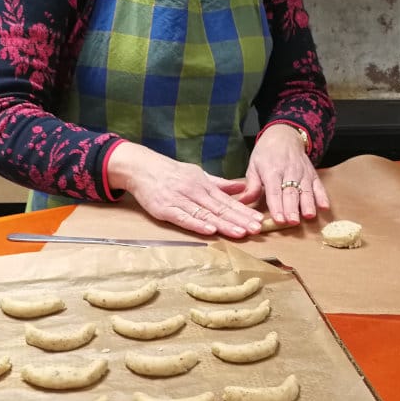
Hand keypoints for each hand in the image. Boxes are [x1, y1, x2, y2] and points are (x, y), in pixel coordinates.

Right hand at [106, 142, 263, 237]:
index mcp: (203, 185)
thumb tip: (242, 186)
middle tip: (256, 229)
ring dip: (224, 224)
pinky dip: (197, 225)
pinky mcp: (165, 209)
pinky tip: (211, 231)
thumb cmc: (171, 173)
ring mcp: (179, 201)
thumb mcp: (197, 174)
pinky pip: (183, 218)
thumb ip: (220, 183)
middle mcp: (194, 192)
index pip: (227, 200)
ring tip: (240, 233)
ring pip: (205, 215)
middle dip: (239, 219)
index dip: (243, 211)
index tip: (258, 219)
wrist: (141, 168)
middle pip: (220, 208)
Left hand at [240, 124, 329, 223]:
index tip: (278, 219)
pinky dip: (322, 196)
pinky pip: (318, 185)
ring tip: (309, 216)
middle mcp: (289, 172)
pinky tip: (324, 207)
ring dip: (308, 204)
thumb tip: (242, 202)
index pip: (274, 191)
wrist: (284, 135)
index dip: (276, 206)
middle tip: (292, 222)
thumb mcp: (253, 165)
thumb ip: (252, 186)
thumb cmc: (266, 153)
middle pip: (291, 192)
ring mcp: (302, 173)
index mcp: (271, 171)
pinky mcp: (312, 174)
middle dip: (292, 208)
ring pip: (306, 190)